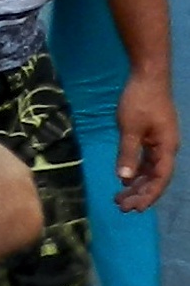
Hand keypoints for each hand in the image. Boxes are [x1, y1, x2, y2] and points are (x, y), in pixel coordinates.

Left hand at [115, 66, 176, 211]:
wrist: (148, 76)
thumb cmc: (140, 100)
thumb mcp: (130, 128)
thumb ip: (127, 153)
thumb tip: (123, 178)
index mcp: (166, 148)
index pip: (159, 179)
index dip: (149, 196)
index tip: (135, 209)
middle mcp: (166, 148)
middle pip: (155, 178)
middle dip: (140, 194)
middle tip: (121, 208)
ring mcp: (159, 143)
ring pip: (149, 170)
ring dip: (136, 185)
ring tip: (120, 199)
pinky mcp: (152, 136)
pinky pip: (145, 160)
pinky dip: (135, 171)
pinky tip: (124, 180)